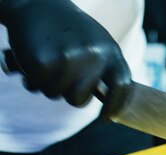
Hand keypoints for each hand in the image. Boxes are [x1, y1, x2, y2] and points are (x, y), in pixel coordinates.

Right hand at [0, 0, 130, 107]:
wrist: (36, 3)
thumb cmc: (69, 31)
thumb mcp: (97, 45)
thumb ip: (107, 70)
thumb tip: (115, 107)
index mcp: (111, 51)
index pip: (121, 87)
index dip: (114, 106)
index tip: (105, 118)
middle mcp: (94, 55)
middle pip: (79, 99)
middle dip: (66, 94)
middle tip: (61, 77)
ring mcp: (70, 58)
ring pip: (55, 94)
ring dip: (47, 84)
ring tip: (48, 61)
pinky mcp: (45, 61)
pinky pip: (36, 86)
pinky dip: (30, 79)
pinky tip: (32, 59)